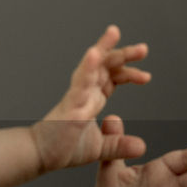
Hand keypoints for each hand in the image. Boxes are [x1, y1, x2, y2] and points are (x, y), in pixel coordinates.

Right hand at [32, 25, 148, 171]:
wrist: (39, 155)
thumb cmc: (62, 147)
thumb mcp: (100, 148)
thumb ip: (119, 145)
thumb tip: (141, 147)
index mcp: (92, 99)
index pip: (112, 77)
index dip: (128, 73)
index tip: (146, 76)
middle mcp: (84, 92)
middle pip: (105, 66)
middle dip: (124, 55)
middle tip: (143, 49)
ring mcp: (76, 96)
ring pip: (91, 66)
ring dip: (103, 48)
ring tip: (114, 32)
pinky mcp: (69, 104)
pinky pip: (79, 83)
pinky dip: (87, 68)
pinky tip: (95, 54)